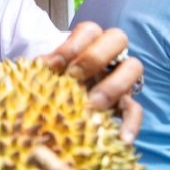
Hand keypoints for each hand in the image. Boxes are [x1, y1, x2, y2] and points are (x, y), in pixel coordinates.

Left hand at [41, 21, 145, 141]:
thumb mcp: (44, 78)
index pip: (89, 30)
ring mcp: (121, 78)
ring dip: (113, 85)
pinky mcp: (126, 105)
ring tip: (91, 107)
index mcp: (87, 44)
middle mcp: (109, 56)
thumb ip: (39, 72)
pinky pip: (136, 109)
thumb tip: (33, 70)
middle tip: (74, 79)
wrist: (56, 114)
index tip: (53, 66)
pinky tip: (121, 139)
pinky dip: (131, 123)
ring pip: (134, 67)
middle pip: (117, 38)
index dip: (72, 45)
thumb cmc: (50, 88)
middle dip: (94, 57)